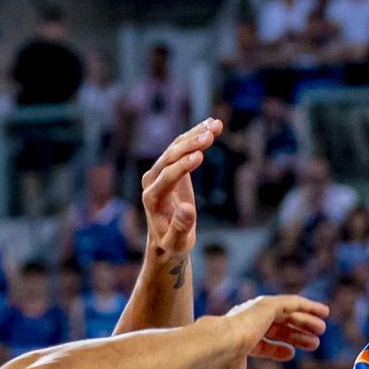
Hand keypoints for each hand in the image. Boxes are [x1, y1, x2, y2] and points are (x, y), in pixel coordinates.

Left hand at [140, 117, 219, 263]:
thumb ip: (181, 227)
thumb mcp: (177, 242)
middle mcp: (152, 180)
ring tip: (217, 126)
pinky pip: (182, 146)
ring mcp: (159, 171)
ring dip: (195, 135)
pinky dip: (196, 135)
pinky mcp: (170, 166)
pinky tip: (213, 124)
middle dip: (190, 145)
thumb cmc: (173, 243)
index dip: (183, 166)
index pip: (167, 176)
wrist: (166, 239)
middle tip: (211, 135)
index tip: (201, 156)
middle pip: (170, 157)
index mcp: (152, 198)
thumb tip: (187, 209)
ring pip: (176, 147)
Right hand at [211, 295, 327, 368]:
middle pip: (278, 327)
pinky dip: (308, 306)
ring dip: (306, 321)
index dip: (278, 349)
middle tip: (314, 342)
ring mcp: (257, 312)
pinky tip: (323, 312)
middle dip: (296, 335)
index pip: (262, 342)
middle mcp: (248, 322)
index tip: (291, 354)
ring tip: (322, 329)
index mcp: (239, 339)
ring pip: (288, 314)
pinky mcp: (268, 305)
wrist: (218, 345)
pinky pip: (293, 303)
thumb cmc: (221, 363)